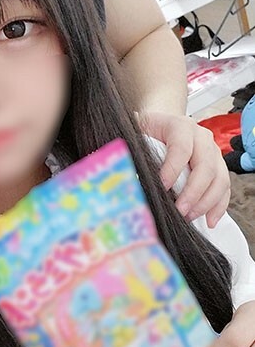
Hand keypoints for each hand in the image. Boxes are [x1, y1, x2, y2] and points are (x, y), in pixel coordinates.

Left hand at [138, 111, 230, 227]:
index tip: (163, 187)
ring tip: (189, 217)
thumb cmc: (147, 132)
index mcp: (180, 126)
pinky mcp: (218, 168)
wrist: (161, 126)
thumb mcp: (136, 135)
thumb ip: (130, 152)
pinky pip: (224, 188)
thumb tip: (122, 176)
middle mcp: (201, 138)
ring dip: (206, 202)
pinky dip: (218, 206)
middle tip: (180, 210)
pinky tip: (209, 221)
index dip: (173, 168)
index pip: (181, 147)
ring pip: (219, 179)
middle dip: (193, 192)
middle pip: (206, 166)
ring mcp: (213, 153)